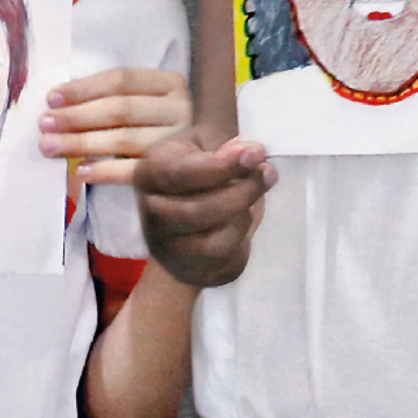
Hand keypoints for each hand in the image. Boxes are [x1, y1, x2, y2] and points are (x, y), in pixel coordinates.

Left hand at [38, 67, 189, 184]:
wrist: (207, 172)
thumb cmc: (160, 129)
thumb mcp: (147, 104)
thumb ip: (115, 98)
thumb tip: (58, 102)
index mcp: (170, 83)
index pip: (120, 79)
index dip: (83, 88)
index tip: (51, 98)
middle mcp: (181, 108)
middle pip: (119, 108)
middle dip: (76, 116)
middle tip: (44, 124)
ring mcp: (184, 141)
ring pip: (124, 138)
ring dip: (82, 143)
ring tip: (50, 147)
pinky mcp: (180, 172)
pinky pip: (137, 171)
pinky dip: (106, 171)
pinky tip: (81, 171)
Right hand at [133, 129, 274, 287]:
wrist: (187, 215)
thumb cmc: (197, 173)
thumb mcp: (204, 146)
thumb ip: (223, 146)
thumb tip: (247, 152)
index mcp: (148, 175)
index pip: (180, 174)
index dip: (221, 165)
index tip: (255, 152)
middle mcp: (152, 215)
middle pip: (197, 211)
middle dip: (241, 192)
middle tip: (268, 172)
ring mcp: (170, 248)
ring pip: (214, 242)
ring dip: (244, 215)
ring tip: (256, 192)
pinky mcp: (194, 271)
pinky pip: (227, 260)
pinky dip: (243, 236)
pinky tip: (245, 217)